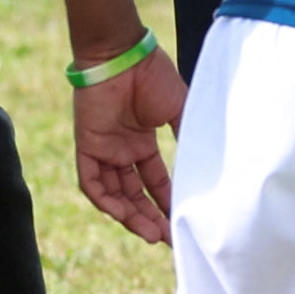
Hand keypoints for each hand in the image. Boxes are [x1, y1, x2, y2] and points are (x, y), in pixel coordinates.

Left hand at [71, 40, 185, 244]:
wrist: (124, 54)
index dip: (167, 203)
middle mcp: (122, 150)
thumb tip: (206, 168)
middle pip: (135, 194)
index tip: (181, 223)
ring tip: (152, 234)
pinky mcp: (87, 146)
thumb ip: (187, 138)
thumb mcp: (179, 111)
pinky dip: (107, 201)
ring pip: (115, 194)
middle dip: (150, 218)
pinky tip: (125, 216)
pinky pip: (92, 183)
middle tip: (168, 239)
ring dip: (132, 216)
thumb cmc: (153, 76)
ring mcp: (104, 150)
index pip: (155, 182)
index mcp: (142, 142)